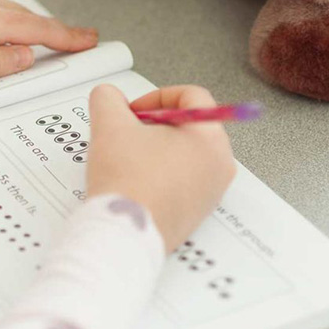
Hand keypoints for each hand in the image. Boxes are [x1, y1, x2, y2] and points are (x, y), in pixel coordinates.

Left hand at [0, 0, 98, 97]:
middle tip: (80, 39)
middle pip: (22, 15)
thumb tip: (25, 54)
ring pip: (2, 8)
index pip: (32, 28)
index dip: (64, 36)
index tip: (88, 41)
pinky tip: (2, 26)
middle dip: (53, 28)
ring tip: (50, 35)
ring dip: (28, 21)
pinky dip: (3, 16)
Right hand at [86, 85, 236, 252]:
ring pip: (187, 154)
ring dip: (157, 148)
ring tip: (130, 158)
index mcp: (210, 137)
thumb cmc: (127, 181)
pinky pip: (184, 180)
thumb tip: (109, 97)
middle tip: (130, 133)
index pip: (191, 96)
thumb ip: (108, 98)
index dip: (155, 96)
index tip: (134, 110)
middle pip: (191, 126)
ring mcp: (212, 191)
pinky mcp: (199, 212)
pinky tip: (137, 180)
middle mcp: (220, 164)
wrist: (125, 231)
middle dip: (156, 124)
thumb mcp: (109, 124)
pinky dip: (162, 173)